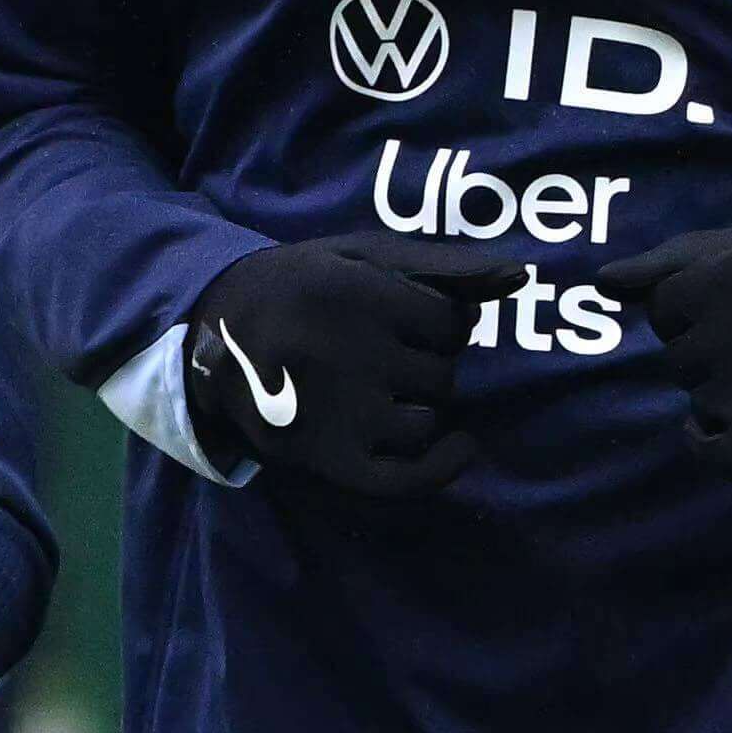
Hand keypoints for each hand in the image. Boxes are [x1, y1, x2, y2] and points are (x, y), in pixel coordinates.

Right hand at [185, 239, 519, 496]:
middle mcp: (346, 353)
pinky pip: (407, 476)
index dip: (437, 321)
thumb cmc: (300, 286)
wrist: (211, 332)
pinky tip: (461, 447)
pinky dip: (443, 466)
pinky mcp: (325, 456)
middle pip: (441, 373)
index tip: (402, 318)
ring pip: (428, 418)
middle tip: (378, 354)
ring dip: (420, 406)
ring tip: (377, 389)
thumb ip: (443, 264)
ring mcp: (336, 410)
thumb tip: (520, 276)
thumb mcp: (362, 256)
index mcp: (353, 294)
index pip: (449, 322)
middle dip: (425, 363)